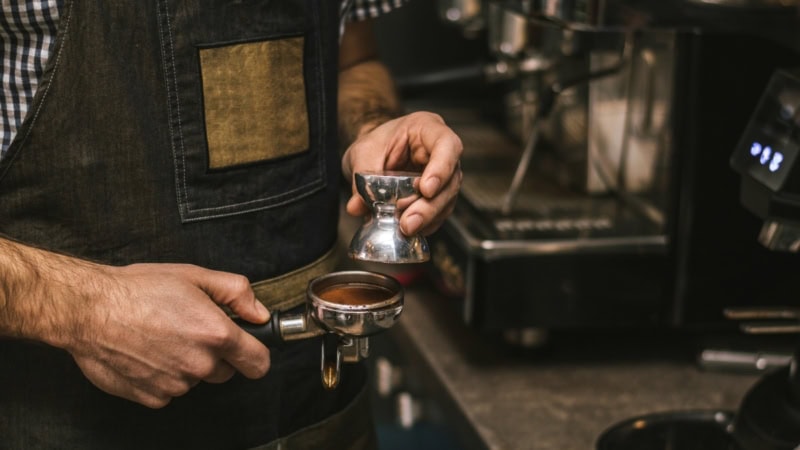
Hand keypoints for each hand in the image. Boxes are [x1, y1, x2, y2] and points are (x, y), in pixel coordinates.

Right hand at [64, 263, 270, 408]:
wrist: (89, 310)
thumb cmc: (138, 290)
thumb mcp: (194, 276)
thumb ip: (236, 292)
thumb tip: (258, 313)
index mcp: (216, 334)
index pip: (258, 363)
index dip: (256, 354)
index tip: (249, 349)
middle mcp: (199, 364)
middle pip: (225, 371)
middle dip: (215, 354)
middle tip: (189, 329)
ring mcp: (175, 384)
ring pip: (195, 379)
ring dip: (186, 364)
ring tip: (161, 336)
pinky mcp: (152, 397)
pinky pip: (168, 391)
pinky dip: (162, 376)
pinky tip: (146, 352)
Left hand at [341, 111, 462, 235]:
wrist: (375, 154)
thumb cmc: (376, 143)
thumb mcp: (364, 151)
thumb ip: (362, 175)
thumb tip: (357, 206)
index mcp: (428, 129)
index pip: (447, 145)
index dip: (441, 169)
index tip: (425, 190)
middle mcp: (443, 153)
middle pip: (450, 180)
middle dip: (430, 205)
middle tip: (409, 222)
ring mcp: (444, 176)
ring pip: (447, 200)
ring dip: (427, 218)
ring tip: (405, 228)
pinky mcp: (438, 197)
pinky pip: (438, 213)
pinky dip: (424, 224)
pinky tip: (410, 230)